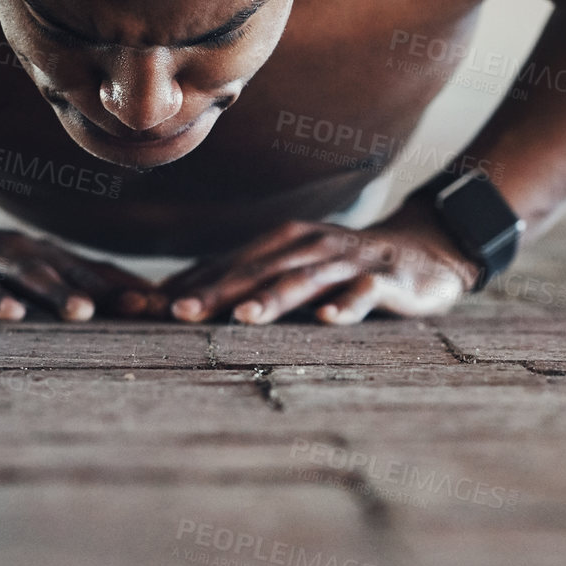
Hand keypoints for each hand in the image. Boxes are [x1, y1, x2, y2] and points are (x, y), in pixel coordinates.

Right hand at [0, 210, 156, 321]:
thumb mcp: (28, 270)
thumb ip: (83, 283)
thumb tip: (155, 300)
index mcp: (28, 254)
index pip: (77, 271)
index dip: (111, 288)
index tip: (149, 308)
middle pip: (30, 273)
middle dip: (58, 291)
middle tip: (87, 311)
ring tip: (12, 315)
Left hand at [147, 206, 479, 325]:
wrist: (423, 251)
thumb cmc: (343, 269)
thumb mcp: (292, 271)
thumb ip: (244, 284)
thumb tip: (175, 301)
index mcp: (278, 245)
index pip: (223, 268)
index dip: (185, 287)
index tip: (142, 308)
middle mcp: (307, 247)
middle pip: (255, 272)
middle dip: (216, 292)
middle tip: (177, 313)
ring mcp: (346, 261)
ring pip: (304, 280)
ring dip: (274, 298)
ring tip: (244, 318)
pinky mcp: (385, 278)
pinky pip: (364, 292)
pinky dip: (347, 305)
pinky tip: (329, 320)